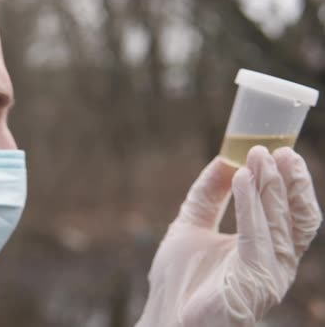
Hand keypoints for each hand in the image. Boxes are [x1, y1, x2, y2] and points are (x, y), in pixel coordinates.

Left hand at [136, 146, 321, 326]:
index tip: (279, 150)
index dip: (289, 182)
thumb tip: (223, 159)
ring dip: (272, 185)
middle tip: (276, 148)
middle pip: (292, 215)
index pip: (288, 213)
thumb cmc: (179, 279)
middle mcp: (273, 261)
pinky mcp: (256, 281)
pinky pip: (257, 236)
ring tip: (260, 155)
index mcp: (263, 249)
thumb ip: (208, 196)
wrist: (165, 317)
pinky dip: (251, 204)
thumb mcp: (191, 225)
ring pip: (282, 223)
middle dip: (286, 179)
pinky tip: (242, 178)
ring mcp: (269, 273)